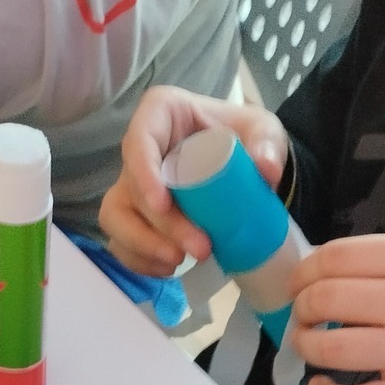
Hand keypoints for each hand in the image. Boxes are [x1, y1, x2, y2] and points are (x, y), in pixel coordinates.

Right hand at [100, 87, 289, 275]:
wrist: (246, 169)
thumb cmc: (245, 139)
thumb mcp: (264, 132)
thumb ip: (267, 145)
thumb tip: (266, 169)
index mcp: (163, 114)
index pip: (140, 139)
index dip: (144, 173)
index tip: (163, 204)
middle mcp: (142, 149)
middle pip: (131, 187)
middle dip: (162, 225)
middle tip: (201, 248)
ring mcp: (135, 186)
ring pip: (116, 216)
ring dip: (144, 245)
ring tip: (180, 263)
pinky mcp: (138, 217)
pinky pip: (123, 242)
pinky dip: (142, 260)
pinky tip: (169, 269)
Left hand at [288, 236, 384, 384]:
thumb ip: (382, 269)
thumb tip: (312, 278)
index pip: (337, 256)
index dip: (303, 273)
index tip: (296, 286)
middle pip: (327, 297)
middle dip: (302, 310)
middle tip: (303, 320)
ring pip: (331, 347)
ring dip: (306, 347)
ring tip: (308, 348)